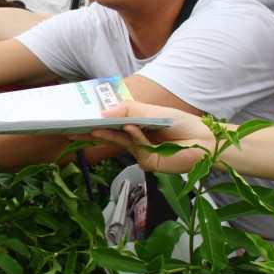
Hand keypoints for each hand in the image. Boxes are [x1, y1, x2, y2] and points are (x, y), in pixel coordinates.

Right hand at [77, 102, 213, 173]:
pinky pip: (136, 148)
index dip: (94, 121)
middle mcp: (134, 140)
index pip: (110, 124)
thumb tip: (103, 114)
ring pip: (118, 142)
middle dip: (89, 132)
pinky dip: (136, 137)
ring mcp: (139, 153)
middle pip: (108, 135)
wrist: (204, 141)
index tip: (77, 118)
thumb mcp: (151, 111)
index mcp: (135, 126)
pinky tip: (134, 130)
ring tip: (87, 129)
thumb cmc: (181, 123)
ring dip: (103, 135)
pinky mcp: (146, 163)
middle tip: (69, 129)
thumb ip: (128, 110)